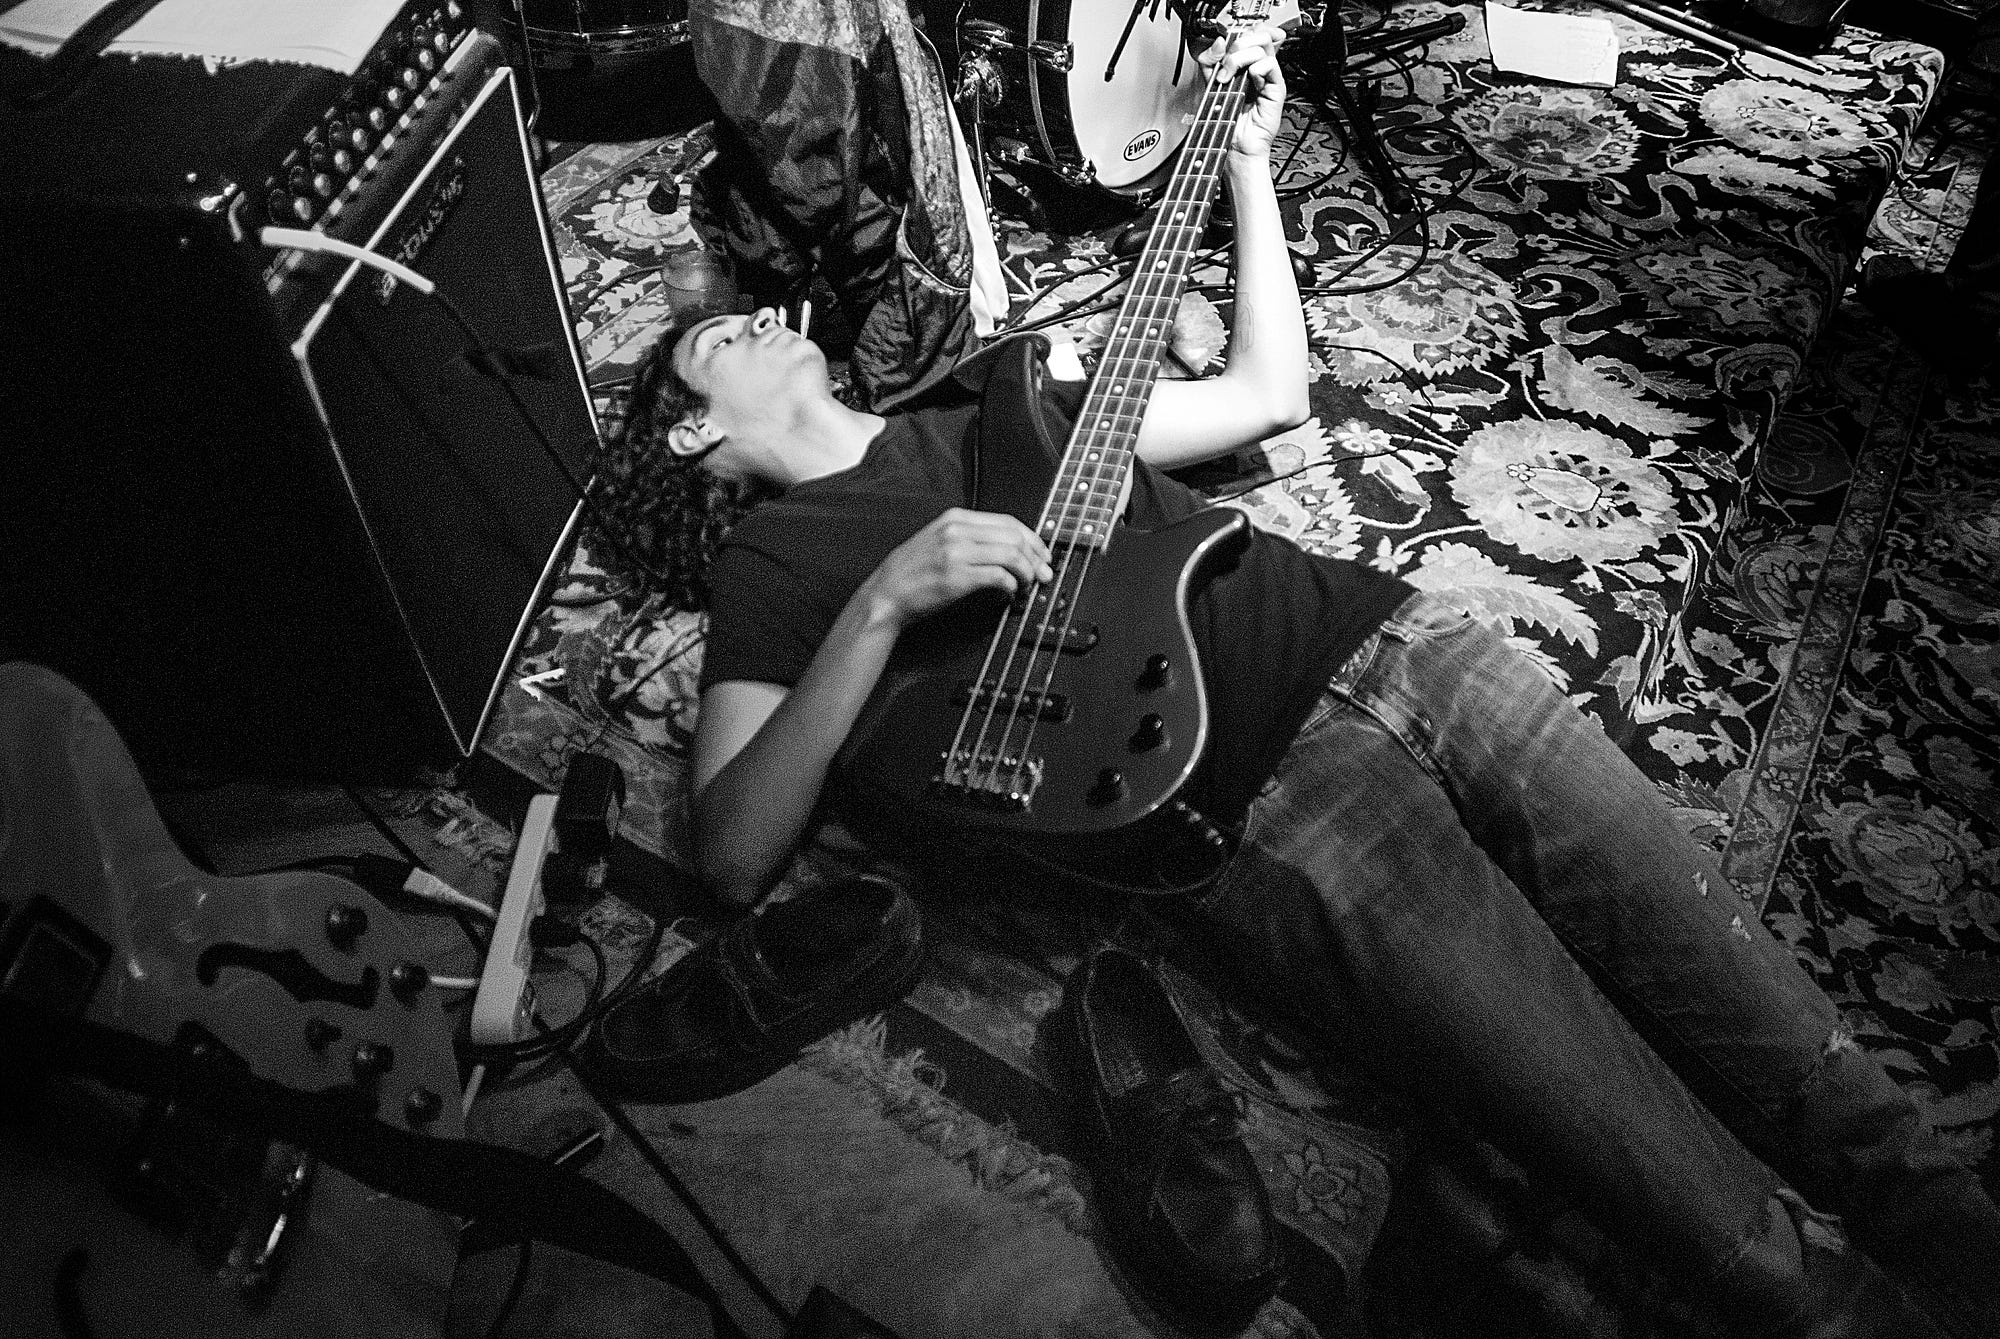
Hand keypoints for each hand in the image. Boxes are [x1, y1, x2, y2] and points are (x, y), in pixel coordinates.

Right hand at [861, 508, 1054, 628]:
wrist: (886, 595)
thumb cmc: (912, 573)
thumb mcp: (938, 540)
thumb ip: (970, 538)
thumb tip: (1008, 549)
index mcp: (955, 518)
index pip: (1008, 522)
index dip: (1032, 539)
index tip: (1042, 555)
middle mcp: (957, 531)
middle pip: (1014, 537)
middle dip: (1036, 557)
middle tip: (1043, 574)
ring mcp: (956, 553)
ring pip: (1011, 555)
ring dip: (1027, 573)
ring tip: (1027, 586)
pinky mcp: (957, 577)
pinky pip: (999, 577)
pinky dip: (1012, 587)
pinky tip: (1009, 594)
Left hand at [1199, 23, 1286, 161]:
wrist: (1232, 145)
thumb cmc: (1225, 119)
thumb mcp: (1211, 84)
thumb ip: (1210, 62)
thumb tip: (1218, 43)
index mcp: (1246, 64)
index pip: (1251, 35)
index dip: (1240, 33)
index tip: (1225, 43)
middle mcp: (1259, 68)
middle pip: (1259, 35)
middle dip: (1238, 43)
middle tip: (1226, 62)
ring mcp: (1268, 77)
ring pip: (1263, 46)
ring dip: (1240, 57)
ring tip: (1228, 76)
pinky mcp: (1275, 89)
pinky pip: (1270, 65)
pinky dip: (1256, 67)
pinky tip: (1247, 79)